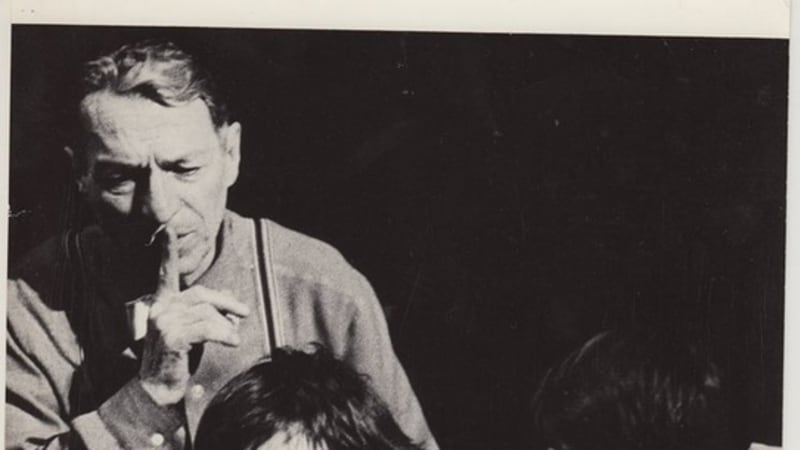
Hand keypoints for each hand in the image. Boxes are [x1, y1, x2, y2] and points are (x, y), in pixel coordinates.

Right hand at [138, 227, 249, 404]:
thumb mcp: (195, 329)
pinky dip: (224, 334)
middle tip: (244, 312)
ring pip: (207, 314)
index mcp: (162, 303)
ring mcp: (163, 322)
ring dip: (226, 326)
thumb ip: (207, 311)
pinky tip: (232, 342)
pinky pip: (206, 328)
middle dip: (226, 302)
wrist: (160, 389)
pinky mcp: (171, 336)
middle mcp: (159, 308)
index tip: (166, 229)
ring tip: (232, 338)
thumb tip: (228, 295)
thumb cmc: (179, 358)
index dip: (166, 252)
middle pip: (202, 295)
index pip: (166, 273)